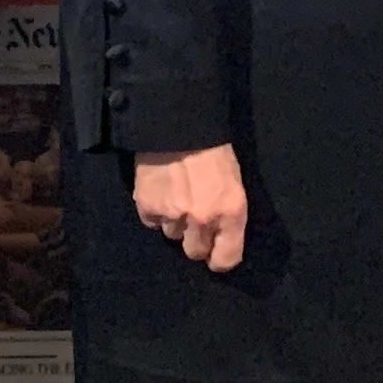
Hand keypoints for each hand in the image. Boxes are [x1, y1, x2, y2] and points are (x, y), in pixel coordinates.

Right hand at [132, 144, 248, 272]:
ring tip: (176, 196)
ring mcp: (173, 214)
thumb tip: (218, 239)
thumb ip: (228, 214)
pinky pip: (151, 222)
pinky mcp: (147, 206)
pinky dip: (155, 211)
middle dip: (195, 239)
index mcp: (230, 212)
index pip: (226, 259)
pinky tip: (160, 191)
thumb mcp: (234, 182)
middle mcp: (202, 219)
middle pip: (194, 252)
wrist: (178, 122)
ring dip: (174, 222)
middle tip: (193, 217)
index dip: (219, 258)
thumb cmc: (213, 150)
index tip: (214, 253)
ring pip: (171, 235)